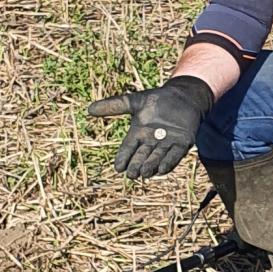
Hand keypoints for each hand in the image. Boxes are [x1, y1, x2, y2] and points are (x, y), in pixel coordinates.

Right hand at [88, 76, 213, 177]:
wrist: (183, 96)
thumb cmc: (157, 99)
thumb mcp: (134, 102)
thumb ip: (114, 106)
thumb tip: (89, 109)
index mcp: (139, 133)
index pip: (128, 148)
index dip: (124, 157)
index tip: (118, 168)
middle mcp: (152, 142)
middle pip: (142, 156)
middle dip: (136, 165)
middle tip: (131, 174)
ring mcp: (167, 144)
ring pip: (157, 157)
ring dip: (151, 166)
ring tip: (144, 173)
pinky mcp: (183, 143)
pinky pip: (174, 155)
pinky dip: (169, 162)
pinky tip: (162, 169)